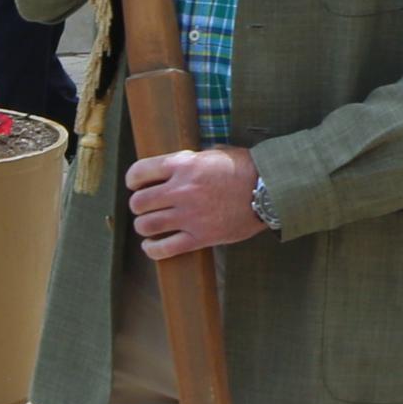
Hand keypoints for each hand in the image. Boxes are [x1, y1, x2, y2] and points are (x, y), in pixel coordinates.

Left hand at [124, 145, 262, 256]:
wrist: (269, 189)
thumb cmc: (244, 168)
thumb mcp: (213, 154)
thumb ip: (189, 161)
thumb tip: (171, 168)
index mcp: (183, 165)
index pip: (139, 172)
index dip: (133, 180)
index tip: (137, 185)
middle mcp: (182, 190)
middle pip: (138, 203)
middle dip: (138, 205)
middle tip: (146, 207)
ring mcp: (190, 215)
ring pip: (146, 226)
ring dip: (144, 226)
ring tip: (151, 225)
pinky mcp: (200, 237)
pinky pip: (164, 249)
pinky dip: (152, 249)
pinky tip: (153, 245)